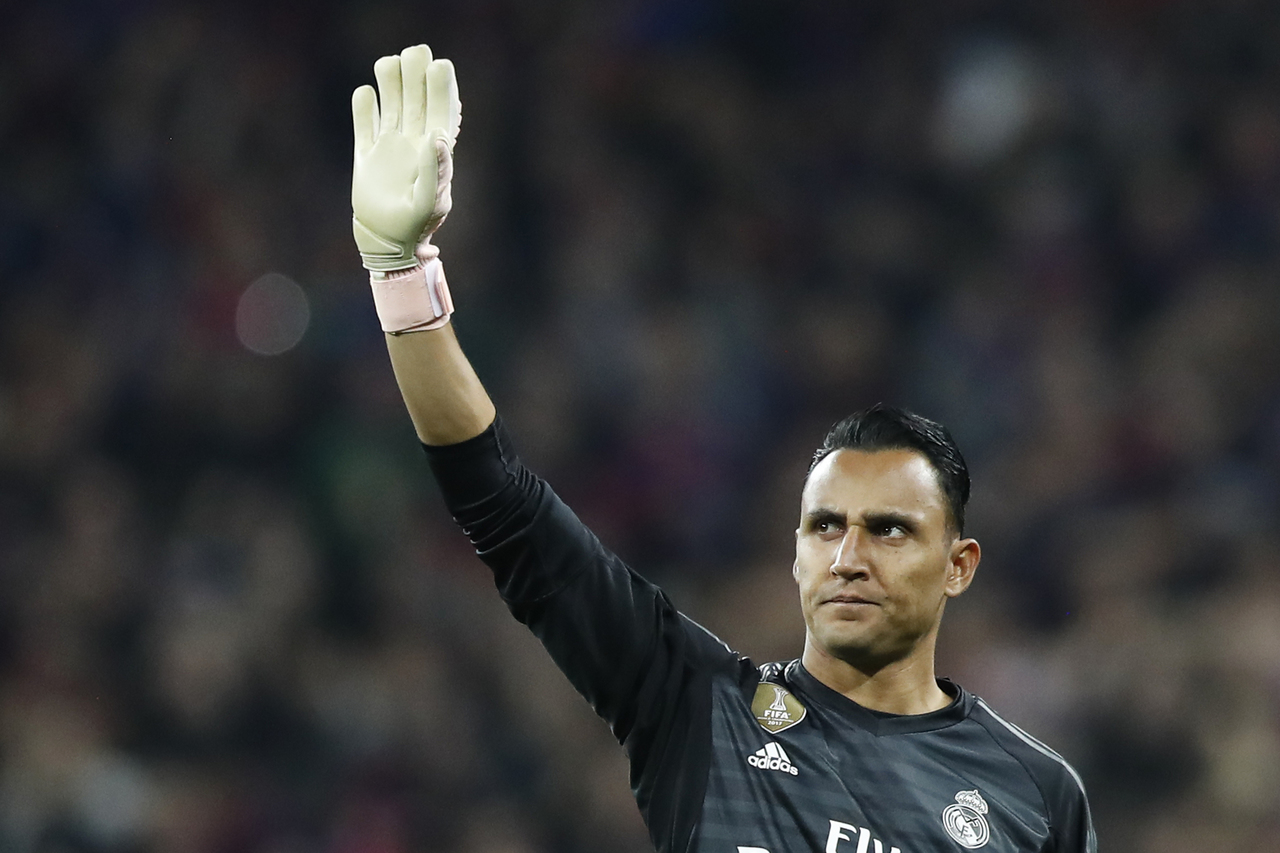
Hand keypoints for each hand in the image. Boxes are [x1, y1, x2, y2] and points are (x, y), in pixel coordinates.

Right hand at [351, 44, 460, 271]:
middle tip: (415, 51)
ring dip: (389, 81)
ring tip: (387, 63)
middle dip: (416, 74)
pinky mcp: (366, 153)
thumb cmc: (416, 225)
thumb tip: (438, 135)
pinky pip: (364, 123)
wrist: (387, 241)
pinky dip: (363, 107)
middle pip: (415, 98)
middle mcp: (412, 141)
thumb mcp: (431, 200)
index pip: (440, 110)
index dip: (441, 87)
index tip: (439, 65)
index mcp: (434, 150)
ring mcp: (388, 145)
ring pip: (390, 103)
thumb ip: (437, 169)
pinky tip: (364, 94)